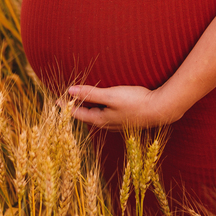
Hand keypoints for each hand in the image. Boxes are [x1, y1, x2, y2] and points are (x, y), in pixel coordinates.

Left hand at [65, 84, 181, 129]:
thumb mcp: (110, 96)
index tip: (55, 100)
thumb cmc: (134, 102)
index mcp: (100, 120)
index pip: (76, 113)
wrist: (160, 110)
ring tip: (82, 101)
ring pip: (96, 116)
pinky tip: (103, 105)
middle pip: (86, 116)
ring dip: (88, 108)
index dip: (66, 106)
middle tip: (66, 100)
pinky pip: (106, 115)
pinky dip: (99, 108)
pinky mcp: (125, 120)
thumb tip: (70, 90)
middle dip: (75, 108)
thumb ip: (90, 93)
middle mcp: (106, 124)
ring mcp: (116, 123)